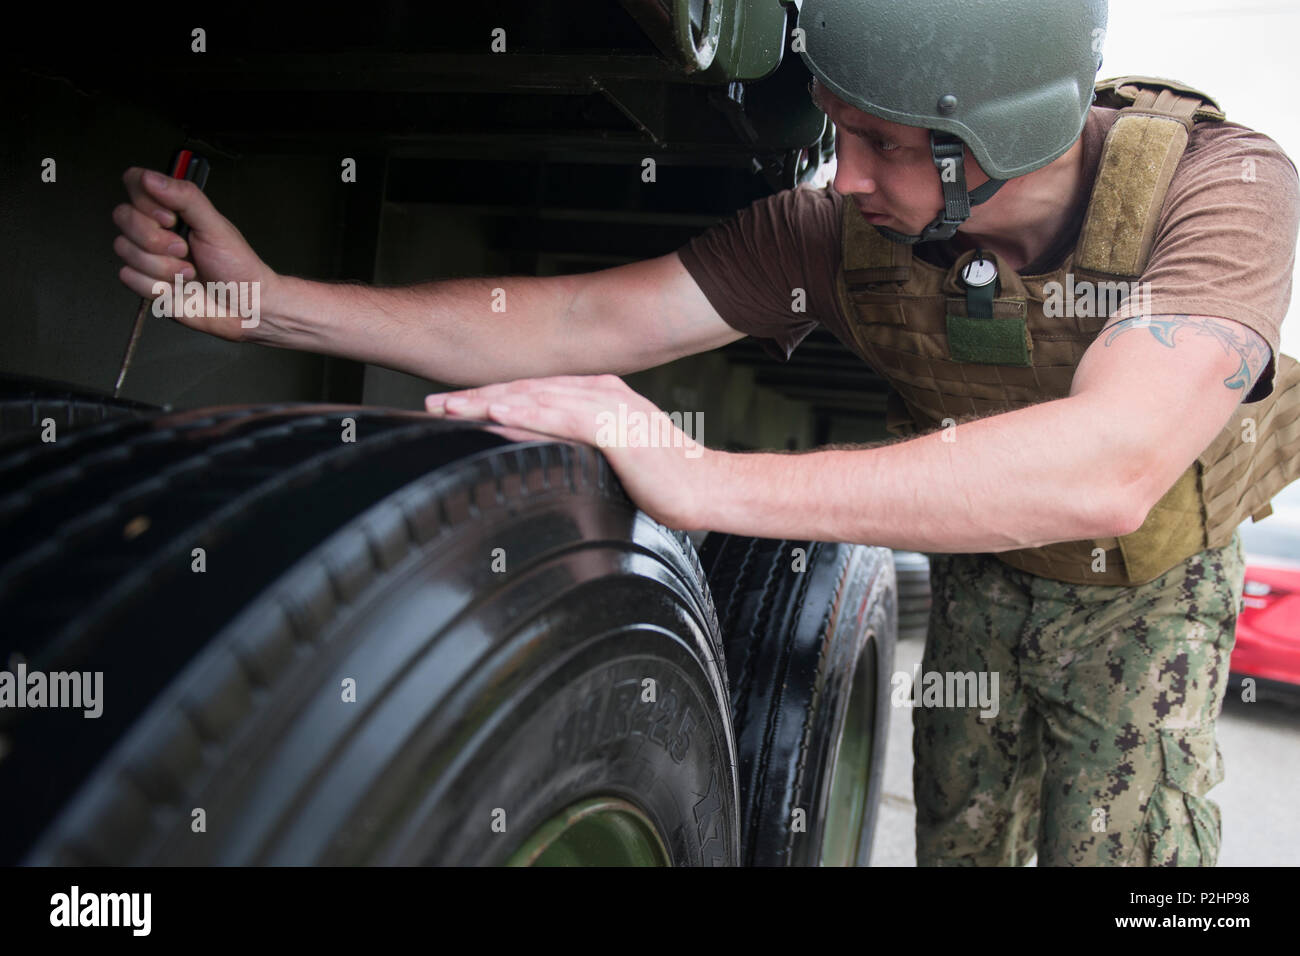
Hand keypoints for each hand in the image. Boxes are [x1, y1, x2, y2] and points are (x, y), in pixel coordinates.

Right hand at [112, 167, 279, 341]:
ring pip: (124, 249)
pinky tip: (178, 288)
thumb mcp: (216, 227)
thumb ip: (186, 198)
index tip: (171, 218)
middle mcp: (155, 229)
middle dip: (155, 238)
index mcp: (172, 209)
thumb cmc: (237, 266)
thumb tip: (151, 178)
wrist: (245, 307)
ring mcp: (148, 255)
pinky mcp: (144, 282)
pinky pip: (129, 277)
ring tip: (189, 272)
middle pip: (123, 216)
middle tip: (184, 249)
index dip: (146, 201)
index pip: (135, 184)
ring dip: (162, 266)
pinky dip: (157, 286)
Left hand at [426, 374, 714, 528]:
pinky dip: (526, 412)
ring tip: (450, 407)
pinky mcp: (615, 425)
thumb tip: (537, 454)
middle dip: (476, 395)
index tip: (452, 408)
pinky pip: (561, 415)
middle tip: (434, 405)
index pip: (533, 391)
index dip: (489, 397)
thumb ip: (577, 447)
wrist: (708, 490)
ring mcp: (608, 405)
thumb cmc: (664, 482)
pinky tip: (497, 412)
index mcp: (600, 395)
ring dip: (488, 400)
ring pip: (535, 396)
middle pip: (526, 388)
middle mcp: (601, 391)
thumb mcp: (611, 458)